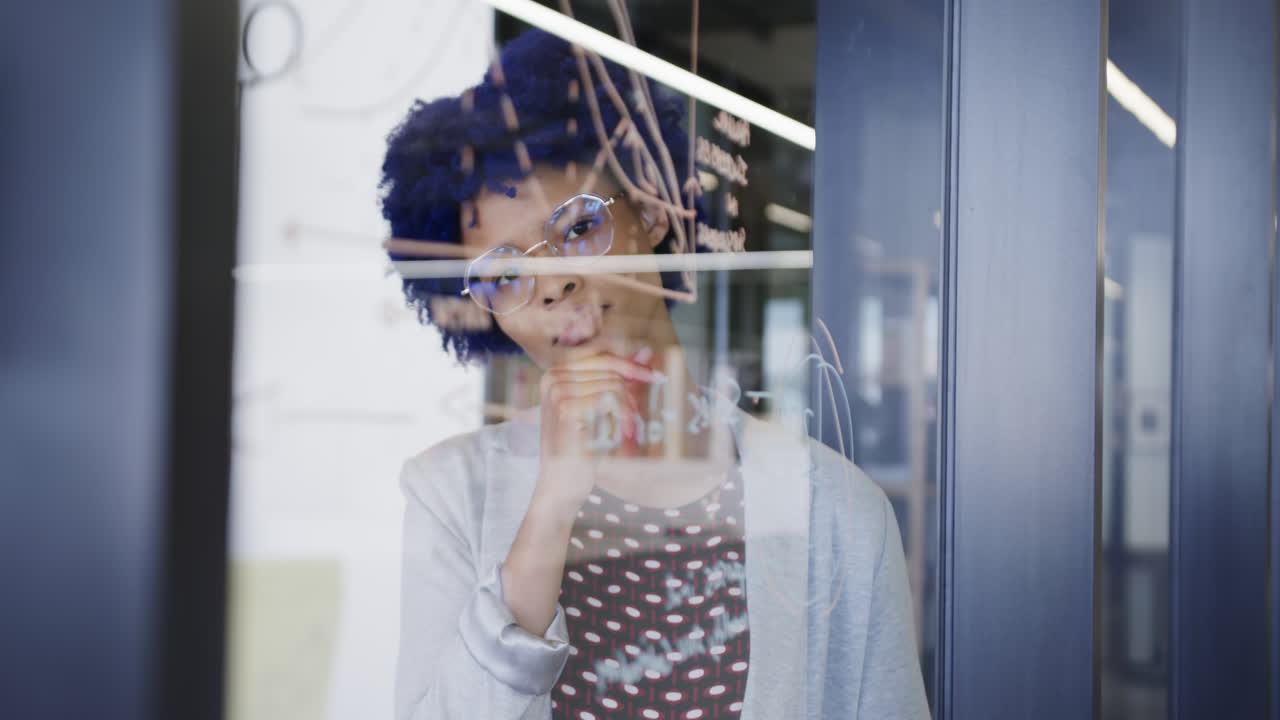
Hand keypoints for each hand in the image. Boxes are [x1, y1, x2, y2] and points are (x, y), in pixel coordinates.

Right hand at [533, 348, 658, 514]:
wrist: (562, 484)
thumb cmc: (582, 446)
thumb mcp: (602, 407)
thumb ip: (621, 378)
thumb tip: (647, 351)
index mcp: (555, 372)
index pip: (602, 356)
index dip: (631, 366)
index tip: (656, 376)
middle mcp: (552, 377)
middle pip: (610, 370)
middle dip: (631, 394)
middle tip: (636, 420)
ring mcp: (557, 392)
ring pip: (614, 385)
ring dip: (628, 409)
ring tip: (627, 430)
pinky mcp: (567, 409)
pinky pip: (611, 399)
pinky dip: (623, 418)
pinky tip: (623, 435)